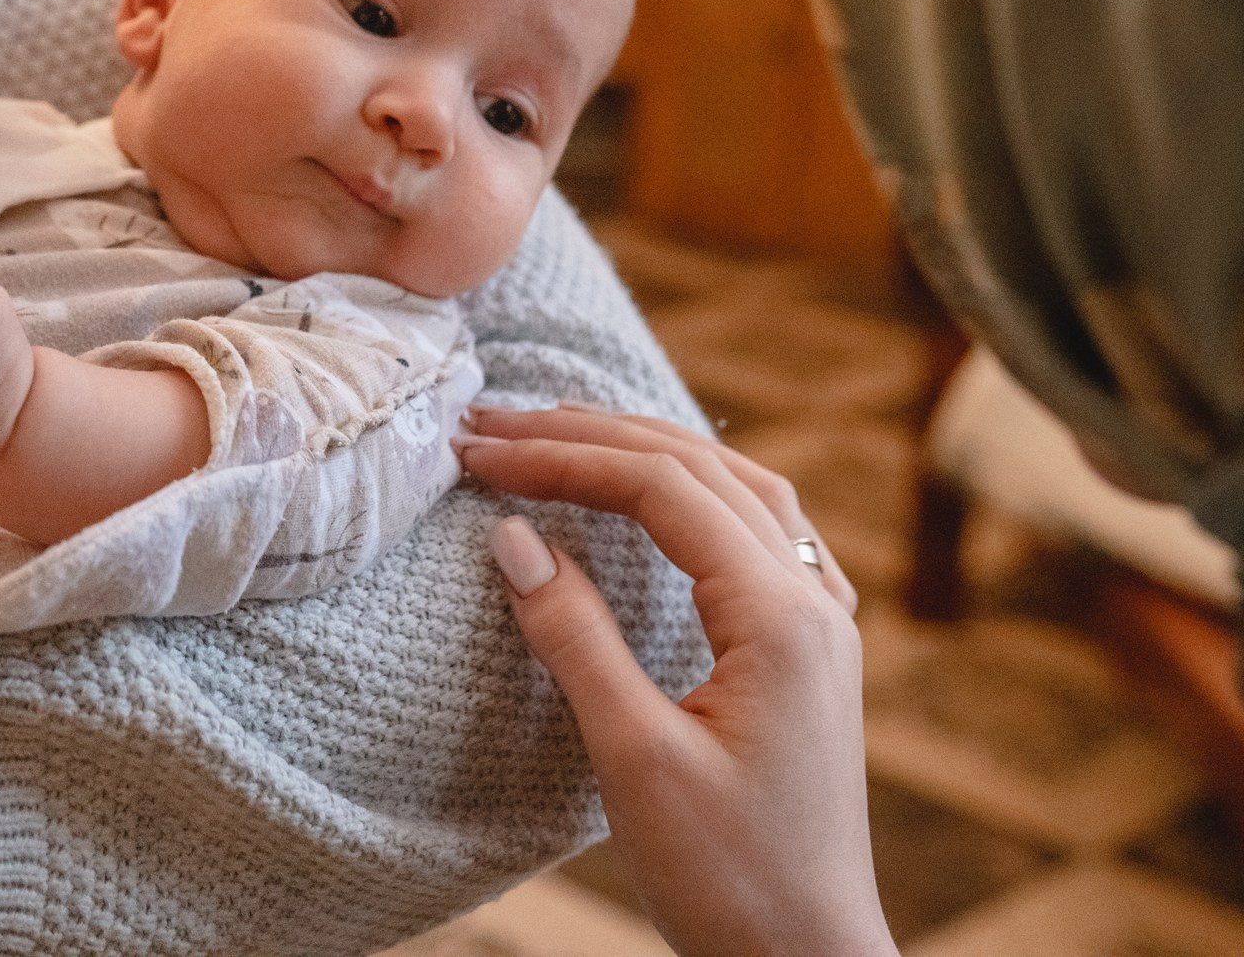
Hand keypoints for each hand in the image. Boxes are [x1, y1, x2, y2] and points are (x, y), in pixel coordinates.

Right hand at [455, 405, 892, 956]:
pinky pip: (759, 528)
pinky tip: (656, 494)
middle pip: (700, 469)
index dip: (563, 457)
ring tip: (557, 433)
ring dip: (644, 448)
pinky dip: (693, 487)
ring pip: (737, 487)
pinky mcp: (809, 653)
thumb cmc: (728, 878)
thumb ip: (575, 636)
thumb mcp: (633, 758)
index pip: (662, 490)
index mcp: (780, 619)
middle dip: (592, 435)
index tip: (479, 452)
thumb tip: (513, 535)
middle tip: (493, 424)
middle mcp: (815, 603)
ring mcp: (823, 625)